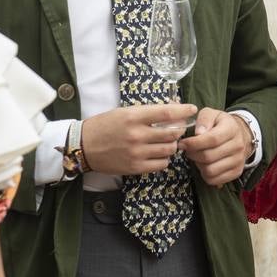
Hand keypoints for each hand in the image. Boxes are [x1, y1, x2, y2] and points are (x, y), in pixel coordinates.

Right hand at [80, 104, 196, 175]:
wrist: (84, 146)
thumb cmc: (105, 125)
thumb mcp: (124, 112)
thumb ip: (147, 112)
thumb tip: (173, 109)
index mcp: (134, 117)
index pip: (167, 112)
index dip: (183, 111)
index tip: (192, 109)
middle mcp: (137, 135)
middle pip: (172, 133)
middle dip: (179, 130)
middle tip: (178, 128)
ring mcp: (137, 153)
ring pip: (169, 150)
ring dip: (172, 145)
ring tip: (166, 142)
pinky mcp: (135, 167)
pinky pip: (161, 164)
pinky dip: (164, 159)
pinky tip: (158, 154)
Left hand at [180, 108, 251, 185]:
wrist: (240, 135)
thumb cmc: (220, 124)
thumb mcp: (212, 114)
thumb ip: (204, 119)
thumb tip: (198, 133)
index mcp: (231, 128)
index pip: (212, 139)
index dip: (193, 143)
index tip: (182, 143)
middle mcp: (238, 145)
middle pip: (209, 156)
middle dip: (192, 154)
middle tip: (187, 150)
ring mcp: (238, 160)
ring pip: (210, 170)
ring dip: (198, 165)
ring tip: (196, 157)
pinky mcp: (236, 172)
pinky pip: (214, 180)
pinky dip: (205, 174)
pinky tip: (204, 164)